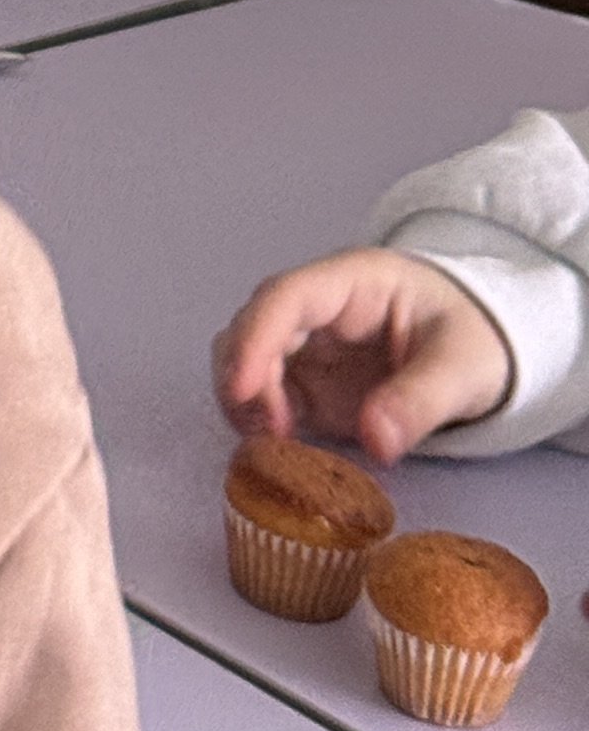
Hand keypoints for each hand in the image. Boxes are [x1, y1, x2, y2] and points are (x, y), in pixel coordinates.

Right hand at [217, 246, 512, 462]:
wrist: (488, 347)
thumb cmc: (476, 338)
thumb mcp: (463, 368)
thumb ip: (420, 401)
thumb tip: (375, 442)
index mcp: (353, 282)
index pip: (288, 297)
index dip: (256, 338)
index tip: (241, 387)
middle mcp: (319, 308)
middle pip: (256, 325)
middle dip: (245, 373)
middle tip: (266, 431)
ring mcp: (312, 346)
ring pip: (250, 357)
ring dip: (246, 396)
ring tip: (270, 442)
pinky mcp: (313, 384)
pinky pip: (270, 396)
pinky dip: (261, 419)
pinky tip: (278, 448)